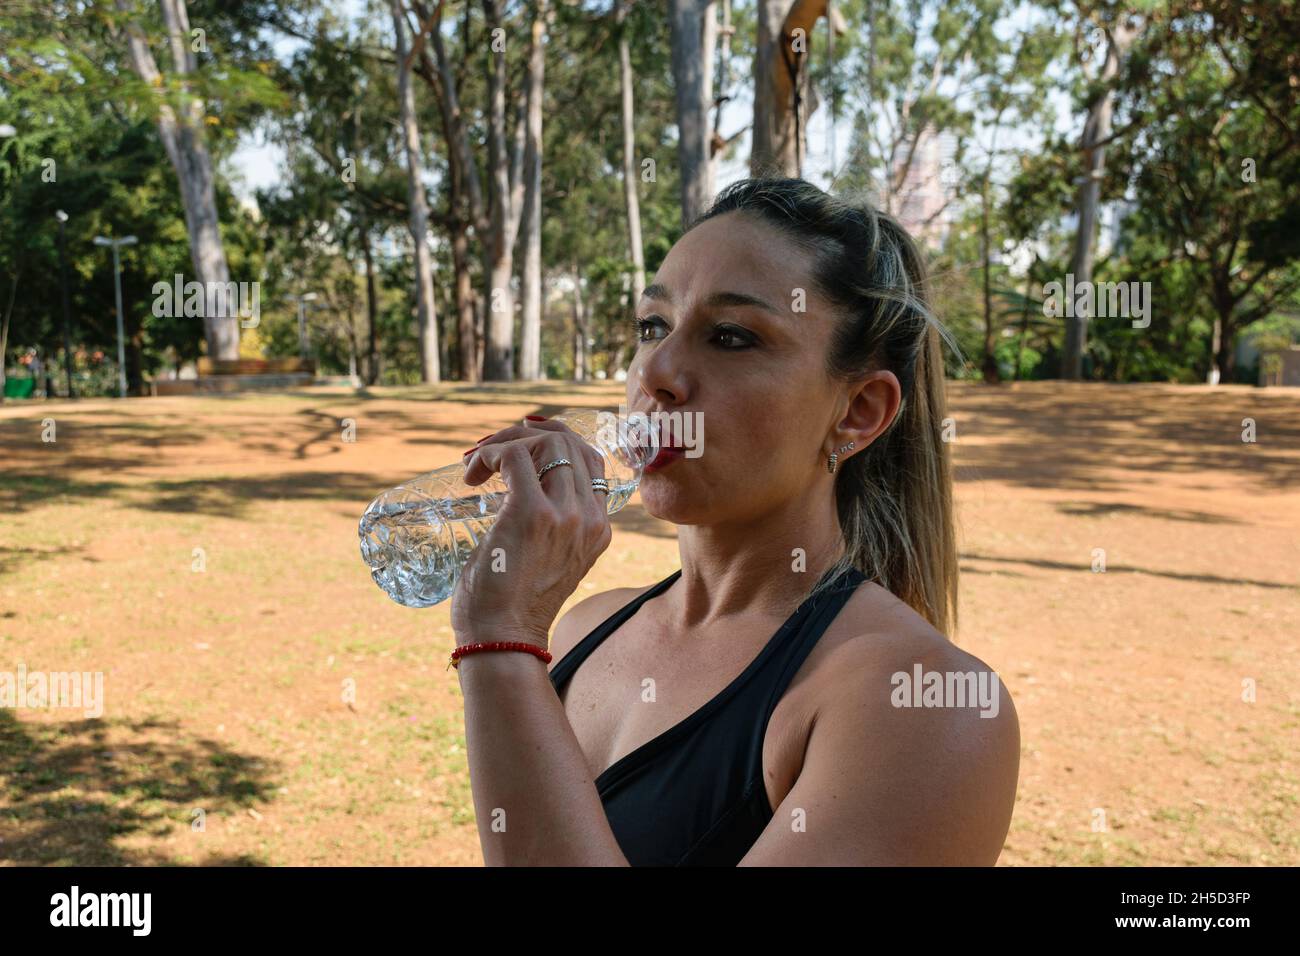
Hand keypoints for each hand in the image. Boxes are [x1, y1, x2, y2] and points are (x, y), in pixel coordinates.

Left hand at [449, 417, 611, 648]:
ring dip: (505, 442)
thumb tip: (518, 494)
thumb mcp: (549, 562)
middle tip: (490, 452)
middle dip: (526, 435)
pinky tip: (472, 474)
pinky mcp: (531, 513)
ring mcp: (563, 514)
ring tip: (477, 463)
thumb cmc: (514, 606)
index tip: (521, 444)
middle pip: (569, 443)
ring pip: (545, 443)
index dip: (554, 440)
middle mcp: (588, 517)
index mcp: (597, 528)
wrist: (503, 639)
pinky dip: (489, 455)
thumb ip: (550, 530)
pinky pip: (514, 457)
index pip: (590, 459)